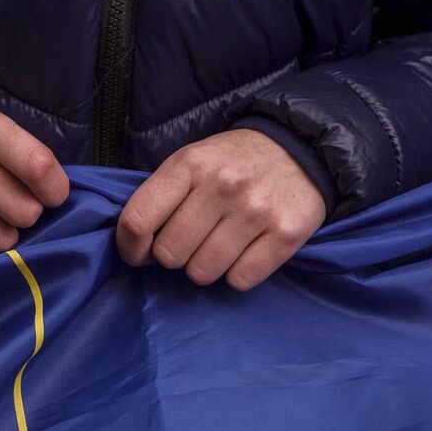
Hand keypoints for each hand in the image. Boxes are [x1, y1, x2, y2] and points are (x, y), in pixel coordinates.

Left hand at [117, 129, 325, 289]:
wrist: (301, 150)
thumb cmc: (234, 163)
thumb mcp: (193, 161)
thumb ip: (163, 197)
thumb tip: (138, 248)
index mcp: (190, 164)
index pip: (138, 219)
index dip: (130, 247)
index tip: (140, 253)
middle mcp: (223, 186)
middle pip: (170, 254)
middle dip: (175, 255)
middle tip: (192, 241)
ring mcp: (256, 211)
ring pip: (203, 272)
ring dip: (206, 267)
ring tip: (220, 244)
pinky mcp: (286, 235)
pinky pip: (240, 280)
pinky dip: (238, 274)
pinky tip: (245, 251)